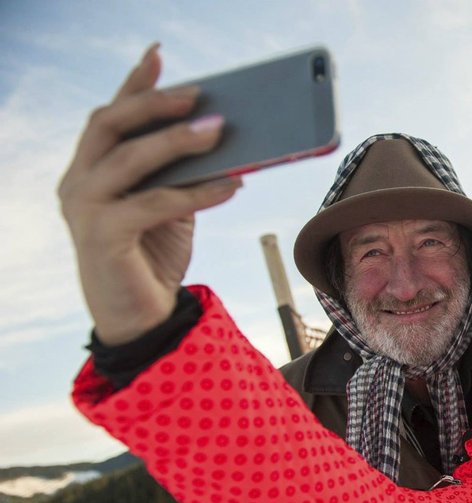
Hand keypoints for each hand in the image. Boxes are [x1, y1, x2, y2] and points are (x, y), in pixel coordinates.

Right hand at [58, 43, 241, 344]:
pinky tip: (232, 185)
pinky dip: (196, 192)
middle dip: (154, 104)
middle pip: (111, 125)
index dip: (133, 84)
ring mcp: (85, 209)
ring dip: (177, 141)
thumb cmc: (153, 256)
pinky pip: (155, 203)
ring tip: (220, 131)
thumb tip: (221, 138)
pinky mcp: (104, 237)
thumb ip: (179, 173)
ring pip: (130, 159)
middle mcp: (78, 183)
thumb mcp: (169, 206)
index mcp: (91, 169)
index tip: (158, 56)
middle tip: (199, 95)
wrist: (142, 317)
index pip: (110, 116)